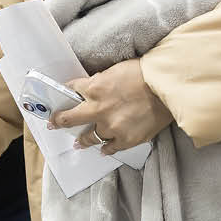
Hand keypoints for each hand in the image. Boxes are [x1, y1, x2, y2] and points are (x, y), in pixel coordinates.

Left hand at [48, 59, 171, 154]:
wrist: (167, 88)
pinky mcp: (125, 139)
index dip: (67, 91)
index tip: (62, 98)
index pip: (72, 89)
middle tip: (53, 124)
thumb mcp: (116, 70)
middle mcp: (98, 110)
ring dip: (83, 140)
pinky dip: (106, 149)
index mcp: (94, 88)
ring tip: (79, 142)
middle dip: (59, 121)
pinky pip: (110, 148)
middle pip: (69, 118)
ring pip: (90, 137)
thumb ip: (102, 81)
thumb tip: (93, 87)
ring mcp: (111, 127)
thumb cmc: (145, 74)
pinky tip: (103, 150)